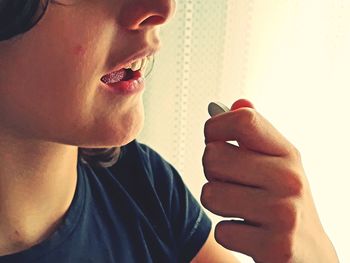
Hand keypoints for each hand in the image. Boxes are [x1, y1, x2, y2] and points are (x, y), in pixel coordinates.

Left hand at [201, 99, 338, 262]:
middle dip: (213, 174)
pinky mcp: (274, 245)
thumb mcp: (277, 163)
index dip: (215, 128)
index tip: (215, 139)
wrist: (309, 254)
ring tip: (241, 208)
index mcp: (286, 153)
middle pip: (213, 157)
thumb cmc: (283, 203)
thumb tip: (237, 102)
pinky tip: (250, 232)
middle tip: (232, 183)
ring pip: (210, 194)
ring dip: (219, 205)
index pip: (243, 121)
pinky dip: (229, 233)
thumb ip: (255, 133)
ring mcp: (283, 212)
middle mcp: (288, 178)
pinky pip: (221, 230)